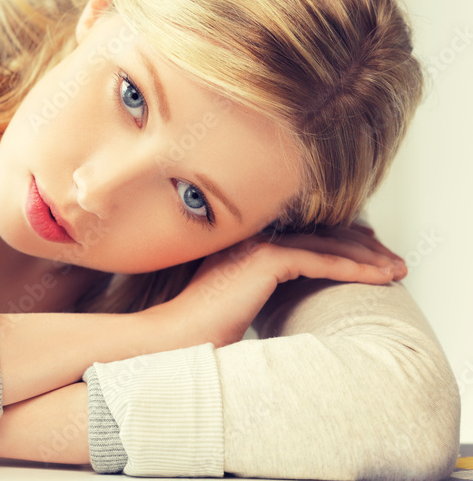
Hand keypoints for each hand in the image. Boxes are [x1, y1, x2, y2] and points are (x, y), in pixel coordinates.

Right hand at [157, 222, 406, 348]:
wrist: (174, 337)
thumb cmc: (198, 331)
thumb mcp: (234, 303)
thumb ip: (257, 288)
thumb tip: (280, 296)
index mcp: (240, 243)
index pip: (299, 232)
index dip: (337, 237)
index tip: (366, 247)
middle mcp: (249, 237)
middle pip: (318, 233)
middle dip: (361, 245)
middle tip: (391, 258)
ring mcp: (256, 245)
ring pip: (326, 245)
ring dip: (367, 259)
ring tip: (395, 271)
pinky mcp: (265, 260)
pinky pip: (322, 261)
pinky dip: (355, 270)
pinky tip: (378, 279)